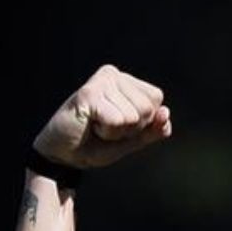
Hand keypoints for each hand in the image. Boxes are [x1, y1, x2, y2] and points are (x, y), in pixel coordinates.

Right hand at [32, 64, 171, 168]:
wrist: (65, 156)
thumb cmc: (97, 143)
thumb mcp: (133, 139)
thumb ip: (153, 129)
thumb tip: (165, 113)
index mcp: (126, 81)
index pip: (156, 100)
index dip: (143, 122)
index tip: (119, 124)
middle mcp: (114, 75)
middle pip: (148, 108)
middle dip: (131, 128)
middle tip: (106, 127)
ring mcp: (101, 82)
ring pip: (133, 116)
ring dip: (117, 131)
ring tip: (97, 126)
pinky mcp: (89, 93)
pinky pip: (117, 121)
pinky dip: (107, 132)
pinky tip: (90, 125)